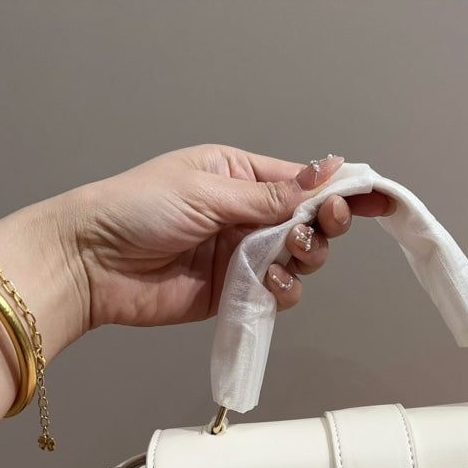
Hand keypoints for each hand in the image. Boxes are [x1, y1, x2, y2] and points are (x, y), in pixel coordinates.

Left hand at [65, 146, 388, 326]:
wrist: (90, 265)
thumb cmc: (134, 210)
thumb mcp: (207, 191)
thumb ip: (271, 195)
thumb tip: (324, 174)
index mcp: (239, 176)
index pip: (304, 182)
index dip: (341, 191)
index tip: (377, 198)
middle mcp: (246, 215)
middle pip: (310, 223)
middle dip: (323, 227)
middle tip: (320, 229)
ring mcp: (242, 255)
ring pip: (301, 261)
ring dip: (304, 260)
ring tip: (284, 257)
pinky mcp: (235, 293)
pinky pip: (278, 293)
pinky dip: (283, 290)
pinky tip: (268, 283)